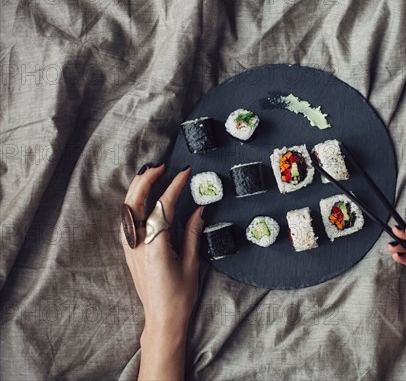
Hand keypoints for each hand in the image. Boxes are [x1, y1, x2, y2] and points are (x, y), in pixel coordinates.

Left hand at [120, 163, 204, 379]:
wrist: (162, 318)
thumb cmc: (180, 295)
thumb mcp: (192, 263)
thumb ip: (192, 233)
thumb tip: (199, 209)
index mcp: (156, 246)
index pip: (163, 206)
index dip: (174, 186)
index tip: (184, 172)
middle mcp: (137, 244)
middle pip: (136, 202)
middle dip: (147, 180)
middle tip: (161, 166)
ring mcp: (130, 247)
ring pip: (127, 209)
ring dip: (137, 188)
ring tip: (151, 174)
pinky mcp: (128, 251)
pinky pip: (127, 220)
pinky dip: (133, 203)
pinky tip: (142, 197)